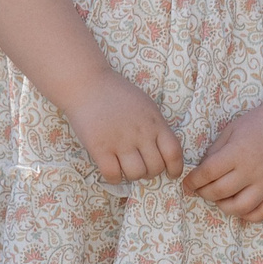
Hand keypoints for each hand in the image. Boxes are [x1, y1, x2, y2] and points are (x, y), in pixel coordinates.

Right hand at [63, 69, 182, 185]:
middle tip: (143, 167)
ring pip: (136, 173)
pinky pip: (113, 174)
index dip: (175, 168)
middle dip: (151, 173)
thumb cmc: (117, 95)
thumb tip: (163, 151)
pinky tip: (113, 170)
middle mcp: (140, 133)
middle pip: (155, 167)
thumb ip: (156, 127)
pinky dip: (115, 178)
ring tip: (127, 167)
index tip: (171, 174)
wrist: (87, 85)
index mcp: (155, 123)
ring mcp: (120, 141)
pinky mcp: (100, 148)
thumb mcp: (146, 106)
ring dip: (134, 176)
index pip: (173, 152)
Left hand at [182, 99, 262, 222]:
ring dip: (223, 206)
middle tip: (201, 189)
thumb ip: (215, 151)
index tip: (188, 182)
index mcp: (238, 152)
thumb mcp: (231, 130)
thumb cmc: (258, 124)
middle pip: (219, 192)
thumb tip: (201, 172)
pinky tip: (240, 205)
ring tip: (220, 198)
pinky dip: (247, 215)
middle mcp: (253, 170)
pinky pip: (261, 214)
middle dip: (204, 193)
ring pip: (239, 207)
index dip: (193, 181)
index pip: (207, 173)